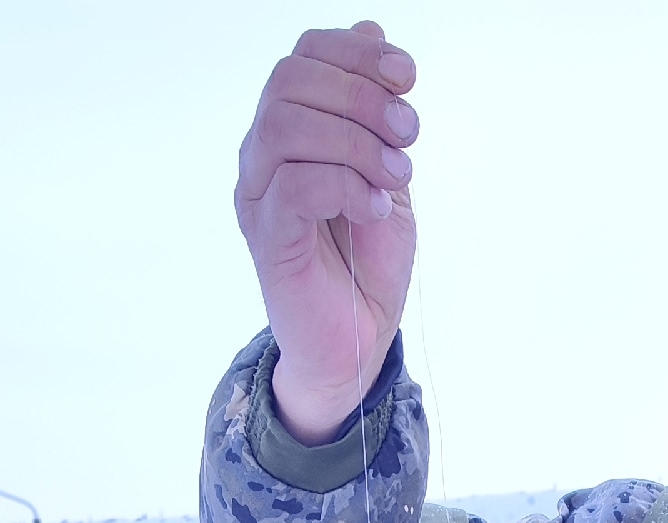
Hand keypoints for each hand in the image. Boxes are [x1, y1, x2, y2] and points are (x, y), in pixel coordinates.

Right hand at [234, 22, 419, 443]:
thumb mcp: (384, 171)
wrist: (358, 344)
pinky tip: (375, 209)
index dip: (358, 54)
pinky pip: (295, 184)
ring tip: (395, 177)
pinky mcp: (267, 237)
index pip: (305, 54)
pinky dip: (346, 186)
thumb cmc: (367, 262)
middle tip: (409, 134)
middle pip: (291, 79)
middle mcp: (263, 154)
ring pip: (287, 124)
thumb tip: (372, 33)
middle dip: (361, 95)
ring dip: (355, 140)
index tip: (409, 79)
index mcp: (291, 130)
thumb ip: (376, 110)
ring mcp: (258, 194)